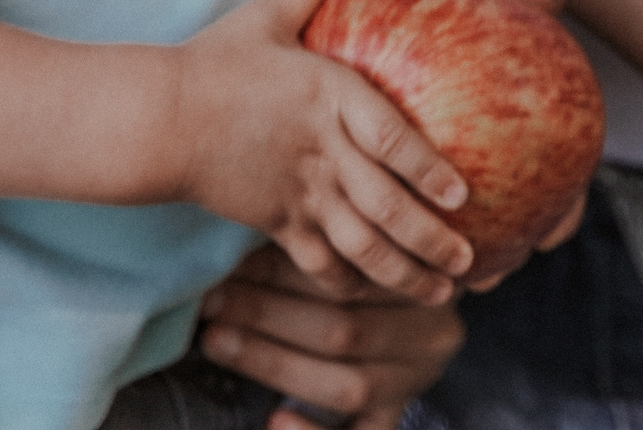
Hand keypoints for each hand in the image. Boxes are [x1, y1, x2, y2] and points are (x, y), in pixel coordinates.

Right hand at [172, 0, 472, 303]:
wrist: (161, 117)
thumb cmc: (213, 64)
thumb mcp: (258, 18)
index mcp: (328, 96)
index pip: (393, 139)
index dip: (430, 169)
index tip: (462, 193)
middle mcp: (322, 150)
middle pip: (388, 205)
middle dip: (433, 239)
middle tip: (469, 259)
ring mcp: (300, 192)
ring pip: (362, 245)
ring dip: (404, 273)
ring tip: (439, 292)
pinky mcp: (276, 221)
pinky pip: (320, 264)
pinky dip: (350, 283)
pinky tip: (374, 291)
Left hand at [197, 246, 463, 429]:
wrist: (412, 300)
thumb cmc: (361, 253)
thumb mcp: (354, 235)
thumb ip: (315, 236)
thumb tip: (238, 232)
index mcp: (424, 277)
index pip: (351, 276)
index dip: (281, 270)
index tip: (227, 262)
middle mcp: (432, 334)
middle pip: (346, 330)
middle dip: (267, 315)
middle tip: (211, 301)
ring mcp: (416, 381)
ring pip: (349, 384)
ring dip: (273, 363)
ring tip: (217, 341)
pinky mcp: (397, 414)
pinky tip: (274, 420)